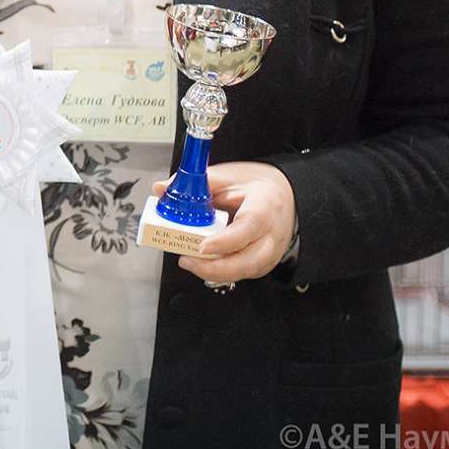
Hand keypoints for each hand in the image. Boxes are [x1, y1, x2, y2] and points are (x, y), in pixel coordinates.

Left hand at [150, 160, 295, 282]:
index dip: (224, 241)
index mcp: (265, 206)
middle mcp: (272, 235)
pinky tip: (202, 263)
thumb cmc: (257, 187)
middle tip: (186, 259)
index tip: (201, 247)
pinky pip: (242, 273)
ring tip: (188, 262)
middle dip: (215, 268)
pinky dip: (221, 271)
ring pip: (245, 272)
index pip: (248, 228)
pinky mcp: (264, 263)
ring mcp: (271, 252)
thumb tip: (161, 188)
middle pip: (249, 261)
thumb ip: (197, 183)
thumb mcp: (230, 176)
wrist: (286, 197)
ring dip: (215, 272)